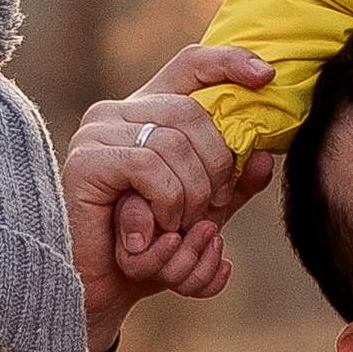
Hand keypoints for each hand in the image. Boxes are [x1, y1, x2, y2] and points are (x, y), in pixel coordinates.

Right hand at [64, 46, 278, 349]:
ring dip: (190, 194)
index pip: (190, 64)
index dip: (230, 61)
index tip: (267, 77)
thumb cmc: (152, 247)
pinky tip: (159, 228)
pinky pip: (147, 167)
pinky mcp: (85, 162)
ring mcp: (97, 133)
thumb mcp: (205, 212)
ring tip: (180, 226)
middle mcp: (117, 112)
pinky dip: (167, 201)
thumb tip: (265, 156)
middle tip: (212, 207)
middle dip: (216, 165)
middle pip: (191, 111)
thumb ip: (235, 185)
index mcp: (146, 113)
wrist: (103, 290)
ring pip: (173, 142)